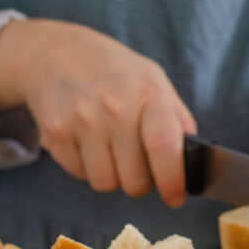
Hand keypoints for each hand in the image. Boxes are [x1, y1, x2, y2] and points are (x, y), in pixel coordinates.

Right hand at [0, 19, 196, 206]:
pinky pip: (79, 174)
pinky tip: (86, 140)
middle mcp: (114, 107)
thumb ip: (177, 119)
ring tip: (109, 148)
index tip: (175, 197)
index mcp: (148, 92)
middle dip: (141, 181)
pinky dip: (85, 166)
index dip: (173, 181)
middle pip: (135, 179)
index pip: (164, 146)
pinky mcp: (54, 132)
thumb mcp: (153, 79)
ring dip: (112, 175)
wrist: (55, 51)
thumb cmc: (113, 70)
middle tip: (137, 164)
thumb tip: (194, 159)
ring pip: (105, 183)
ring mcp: (82, 120)